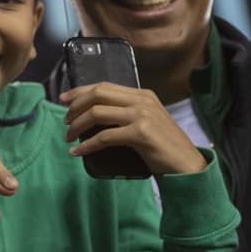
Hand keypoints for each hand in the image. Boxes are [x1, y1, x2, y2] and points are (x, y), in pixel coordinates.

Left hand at [60, 82, 206, 175]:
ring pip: (97, 113)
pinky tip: (77, 151)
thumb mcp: (145, 122)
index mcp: (142, 95)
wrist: (187, 165)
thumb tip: (92, 115)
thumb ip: (125, 113)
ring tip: (68, 137)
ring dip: (77, 126)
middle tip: (65, 121)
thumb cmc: (163, 147)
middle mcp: (142, 101)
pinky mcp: (141, 133)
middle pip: (97, 94)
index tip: (63, 99)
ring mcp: (142, 115)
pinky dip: (86, 145)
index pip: (104, 86)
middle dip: (75, 107)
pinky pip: (104, 137)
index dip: (80, 91)